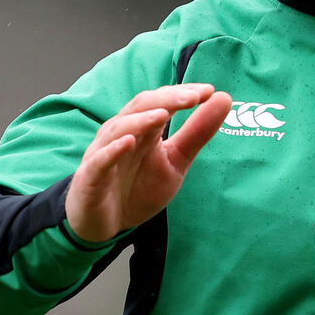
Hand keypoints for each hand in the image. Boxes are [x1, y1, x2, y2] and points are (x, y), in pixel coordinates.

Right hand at [65, 84, 231, 242]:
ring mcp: (103, 154)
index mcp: (143, 128)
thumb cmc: (138, 187)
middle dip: (166, 100)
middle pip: (141, 107)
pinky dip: (112, 150)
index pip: (161, 102)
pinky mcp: (91, 178)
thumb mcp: (176, 162)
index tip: (209, 91)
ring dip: (141, 120)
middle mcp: (121, 134)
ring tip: (163, 114)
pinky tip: (128, 142)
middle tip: (193, 97)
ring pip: (119, 129)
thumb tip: (224, 99)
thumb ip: (197, 133)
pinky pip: (100, 161)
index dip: (182, 94)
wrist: (107, 223)